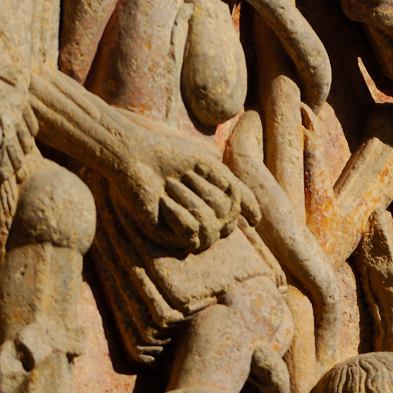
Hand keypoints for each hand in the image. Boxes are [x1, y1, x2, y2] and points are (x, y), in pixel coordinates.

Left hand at [111, 115, 260, 253]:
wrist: (135, 156)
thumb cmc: (171, 157)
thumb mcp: (213, 169)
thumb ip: (238, 192)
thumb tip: (257, 221)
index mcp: (213, 205)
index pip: (237, 210)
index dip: (227, 191)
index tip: (198, 170)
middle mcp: (203, 221)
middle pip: (227, 219)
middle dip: (205, 191)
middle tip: (181, 176)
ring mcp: (185, 231)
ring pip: (210, 228)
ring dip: (190, 200)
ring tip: (169, 186)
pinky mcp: (167, 237)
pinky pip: (190, 235)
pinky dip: (178, 214)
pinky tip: (163, 202)